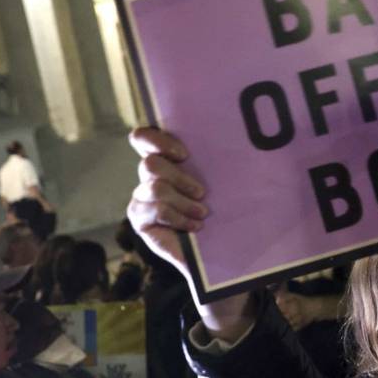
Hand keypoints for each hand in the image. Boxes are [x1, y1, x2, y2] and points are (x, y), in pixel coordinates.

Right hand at [126, 127, 207, 283]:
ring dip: (184, 202)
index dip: (156, 139)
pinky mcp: (139, 218)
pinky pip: (158, 210)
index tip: (184, 155)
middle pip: (150, 164)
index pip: (143, 137)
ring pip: (156, 188)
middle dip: (179, 177)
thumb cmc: (222, 206)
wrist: (217, 245)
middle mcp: (149, 176)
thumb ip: (214, 161)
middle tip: (202, 192)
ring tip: (203, 213)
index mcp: (165, 159)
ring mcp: (141, 197)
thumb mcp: (221, 182)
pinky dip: (180, 218)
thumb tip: (237, 133)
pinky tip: (194, 227)